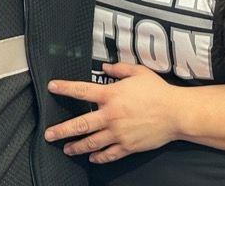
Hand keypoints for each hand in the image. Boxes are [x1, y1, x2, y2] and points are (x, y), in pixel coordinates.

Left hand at [45, 63, 181, 164]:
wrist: (176, 113)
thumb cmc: (158, 90)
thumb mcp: (138, 72)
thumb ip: (119, 69)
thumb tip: (105, 67)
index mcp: (111, 95)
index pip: (82, 91)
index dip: (64, 88)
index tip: (51, 88)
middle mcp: (111, 115)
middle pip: (80, 124)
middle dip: (62, 130)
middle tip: (48, 134)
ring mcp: (118, 133)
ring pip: (91, 142)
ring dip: (76, 146)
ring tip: (66, 149)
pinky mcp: (127, 146)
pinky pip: (108, 154)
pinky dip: (98, 157)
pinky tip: (92, 157)